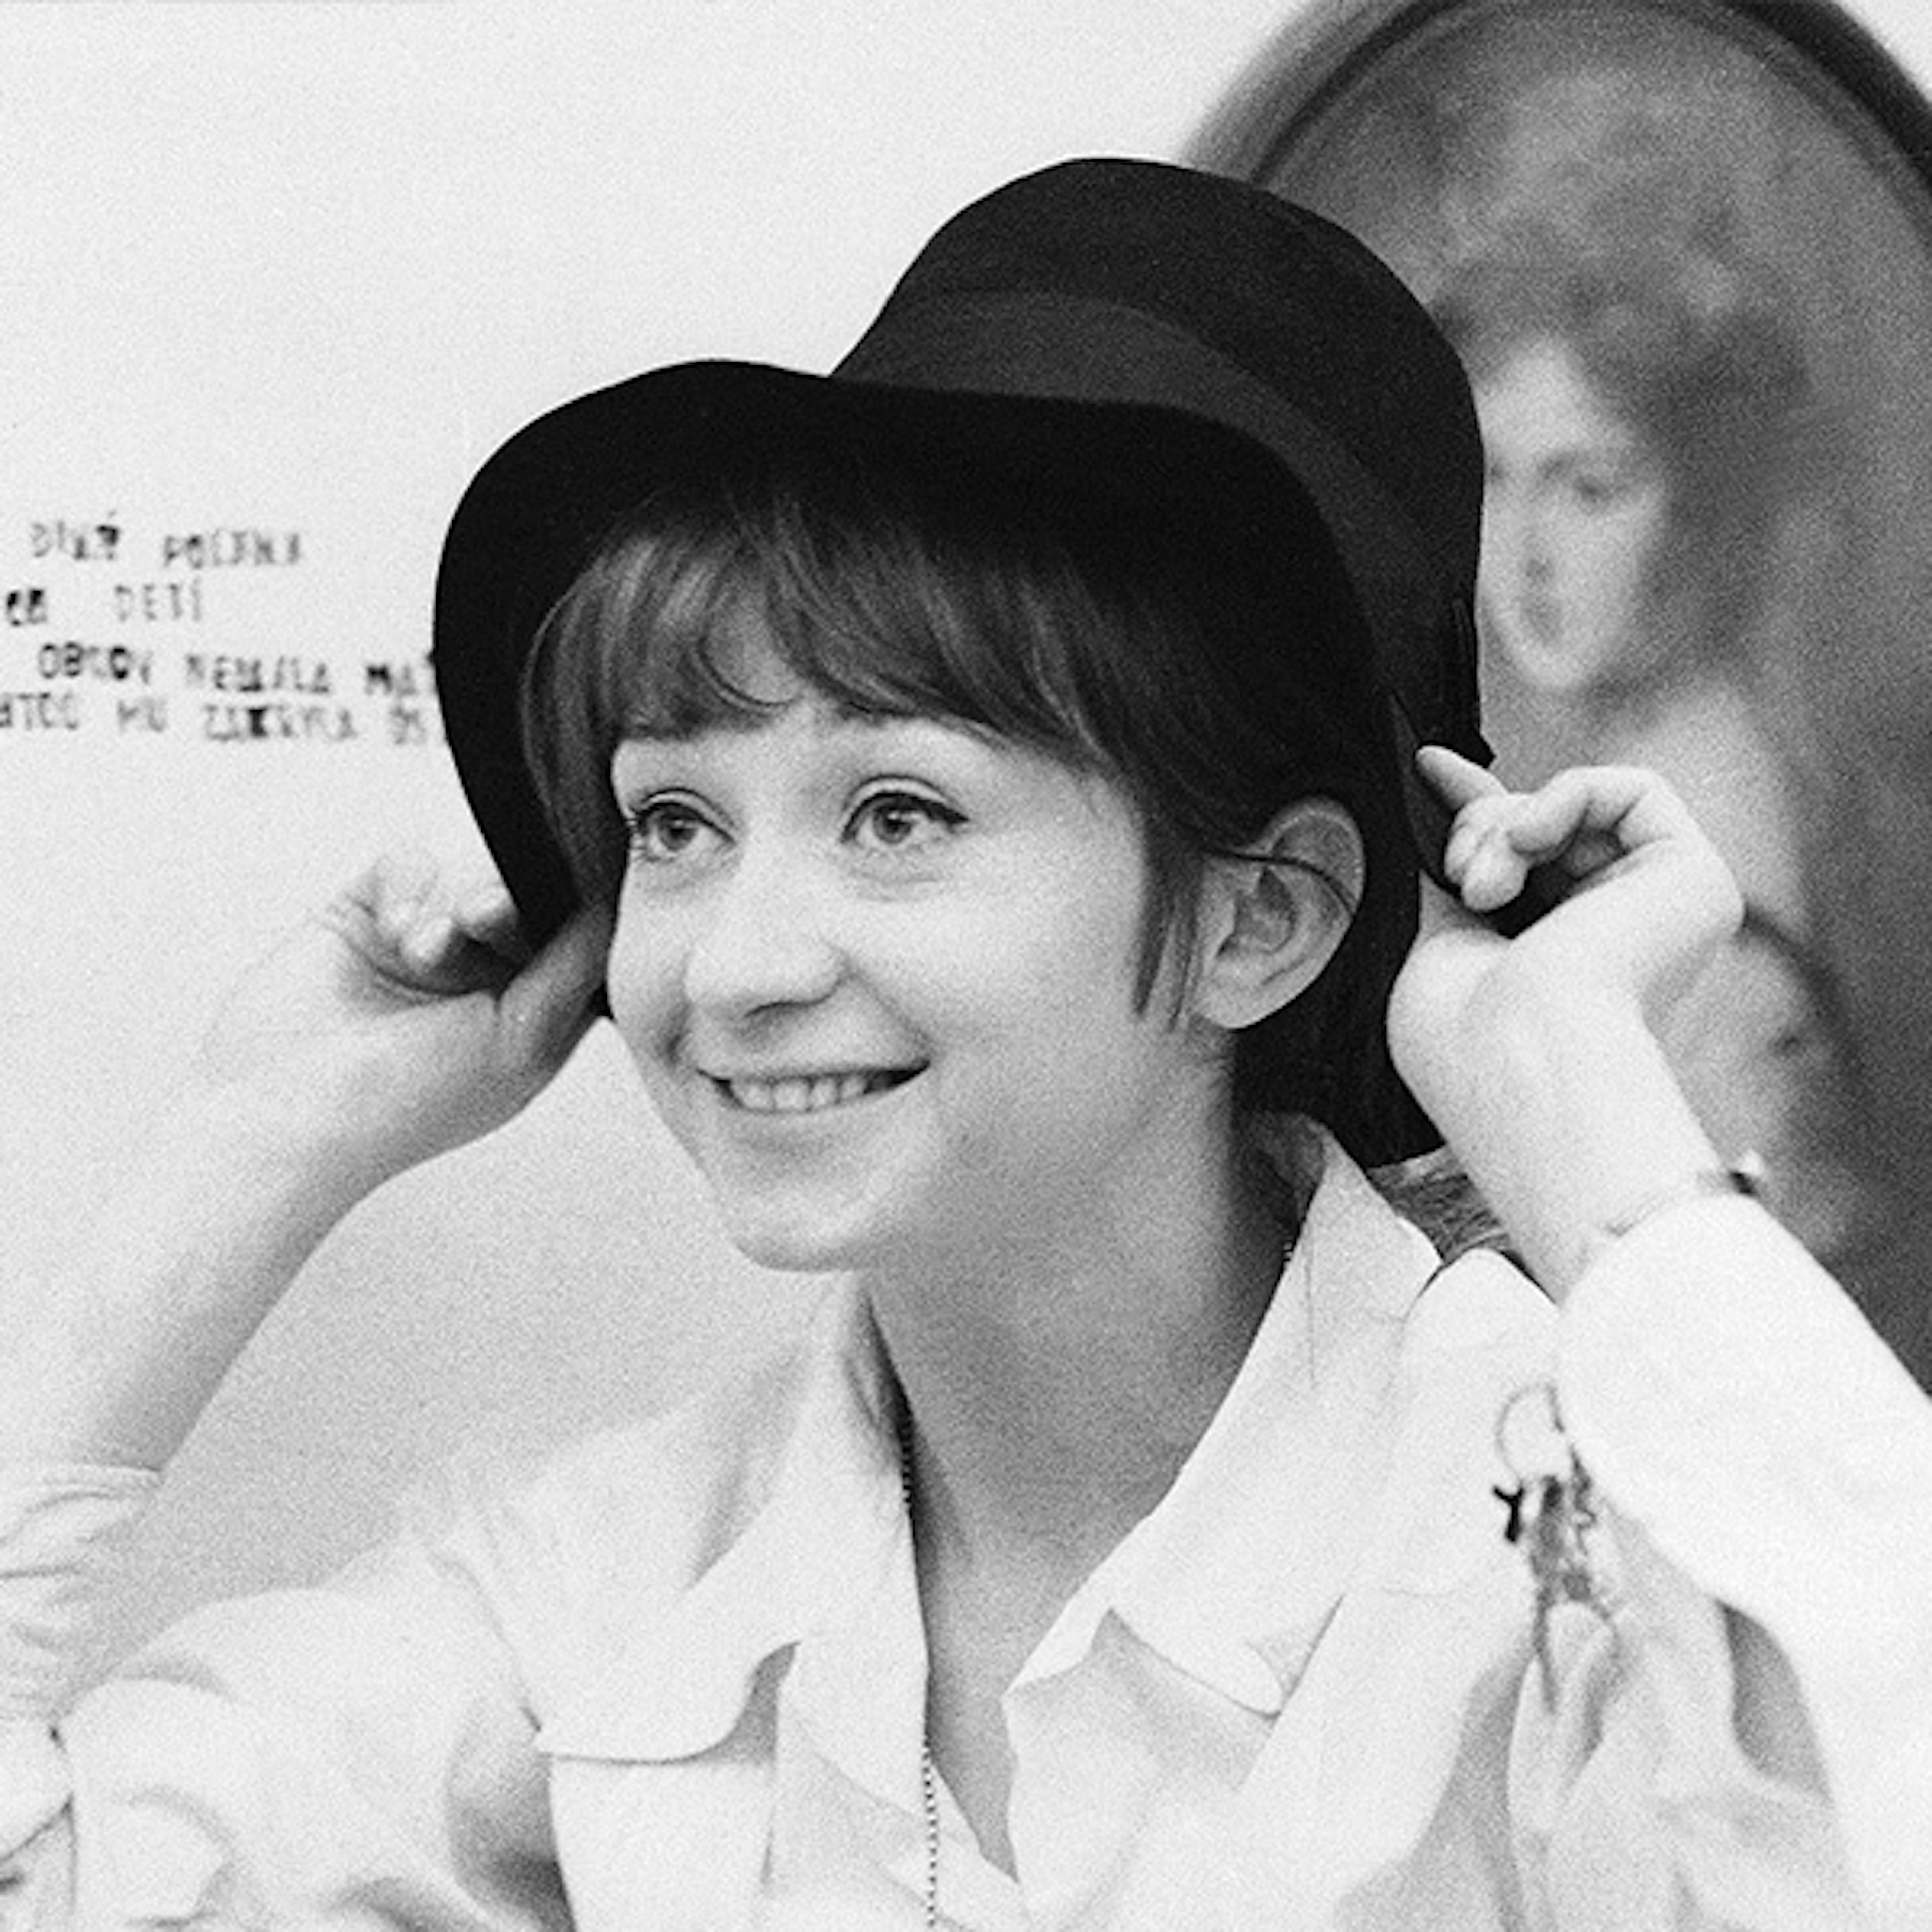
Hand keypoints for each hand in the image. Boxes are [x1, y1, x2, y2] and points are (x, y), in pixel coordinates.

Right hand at [195, 853, 610, 1195]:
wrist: (283, 1115)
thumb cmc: (402, 1105)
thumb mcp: (520, 1042)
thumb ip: (574, 970)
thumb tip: (613, 909)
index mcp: (526, 1017)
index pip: (576, 944)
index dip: (578, 916)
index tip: (573, 898)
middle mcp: (478, 979)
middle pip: (526, 900)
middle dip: (511, 902)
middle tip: (483, 917)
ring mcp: (420, 945)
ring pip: (469, 874)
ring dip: (455, 902)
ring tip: (424, 948)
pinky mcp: (365, 916)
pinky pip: (410, 863)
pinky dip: (411, 887)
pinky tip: (395, 933)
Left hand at [1391, 750, 1742, 1093]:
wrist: (1520, 1060)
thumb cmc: (1467, 1041)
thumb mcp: (1437, 945)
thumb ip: (1453, 881)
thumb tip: (1434, 819)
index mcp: (1556, 964)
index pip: (1527, 862)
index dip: (1479, 809)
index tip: (1428, 771)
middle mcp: (1616, 940)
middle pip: (1542, 829)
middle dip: (1478, 829)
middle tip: (1460, 874)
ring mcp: (1661, 913)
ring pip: (1576, 810)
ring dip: (1507, 826)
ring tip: (1484, 882)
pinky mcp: (1697, 881)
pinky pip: (1634, 789)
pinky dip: (1565, 796)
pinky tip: (1530, 840)